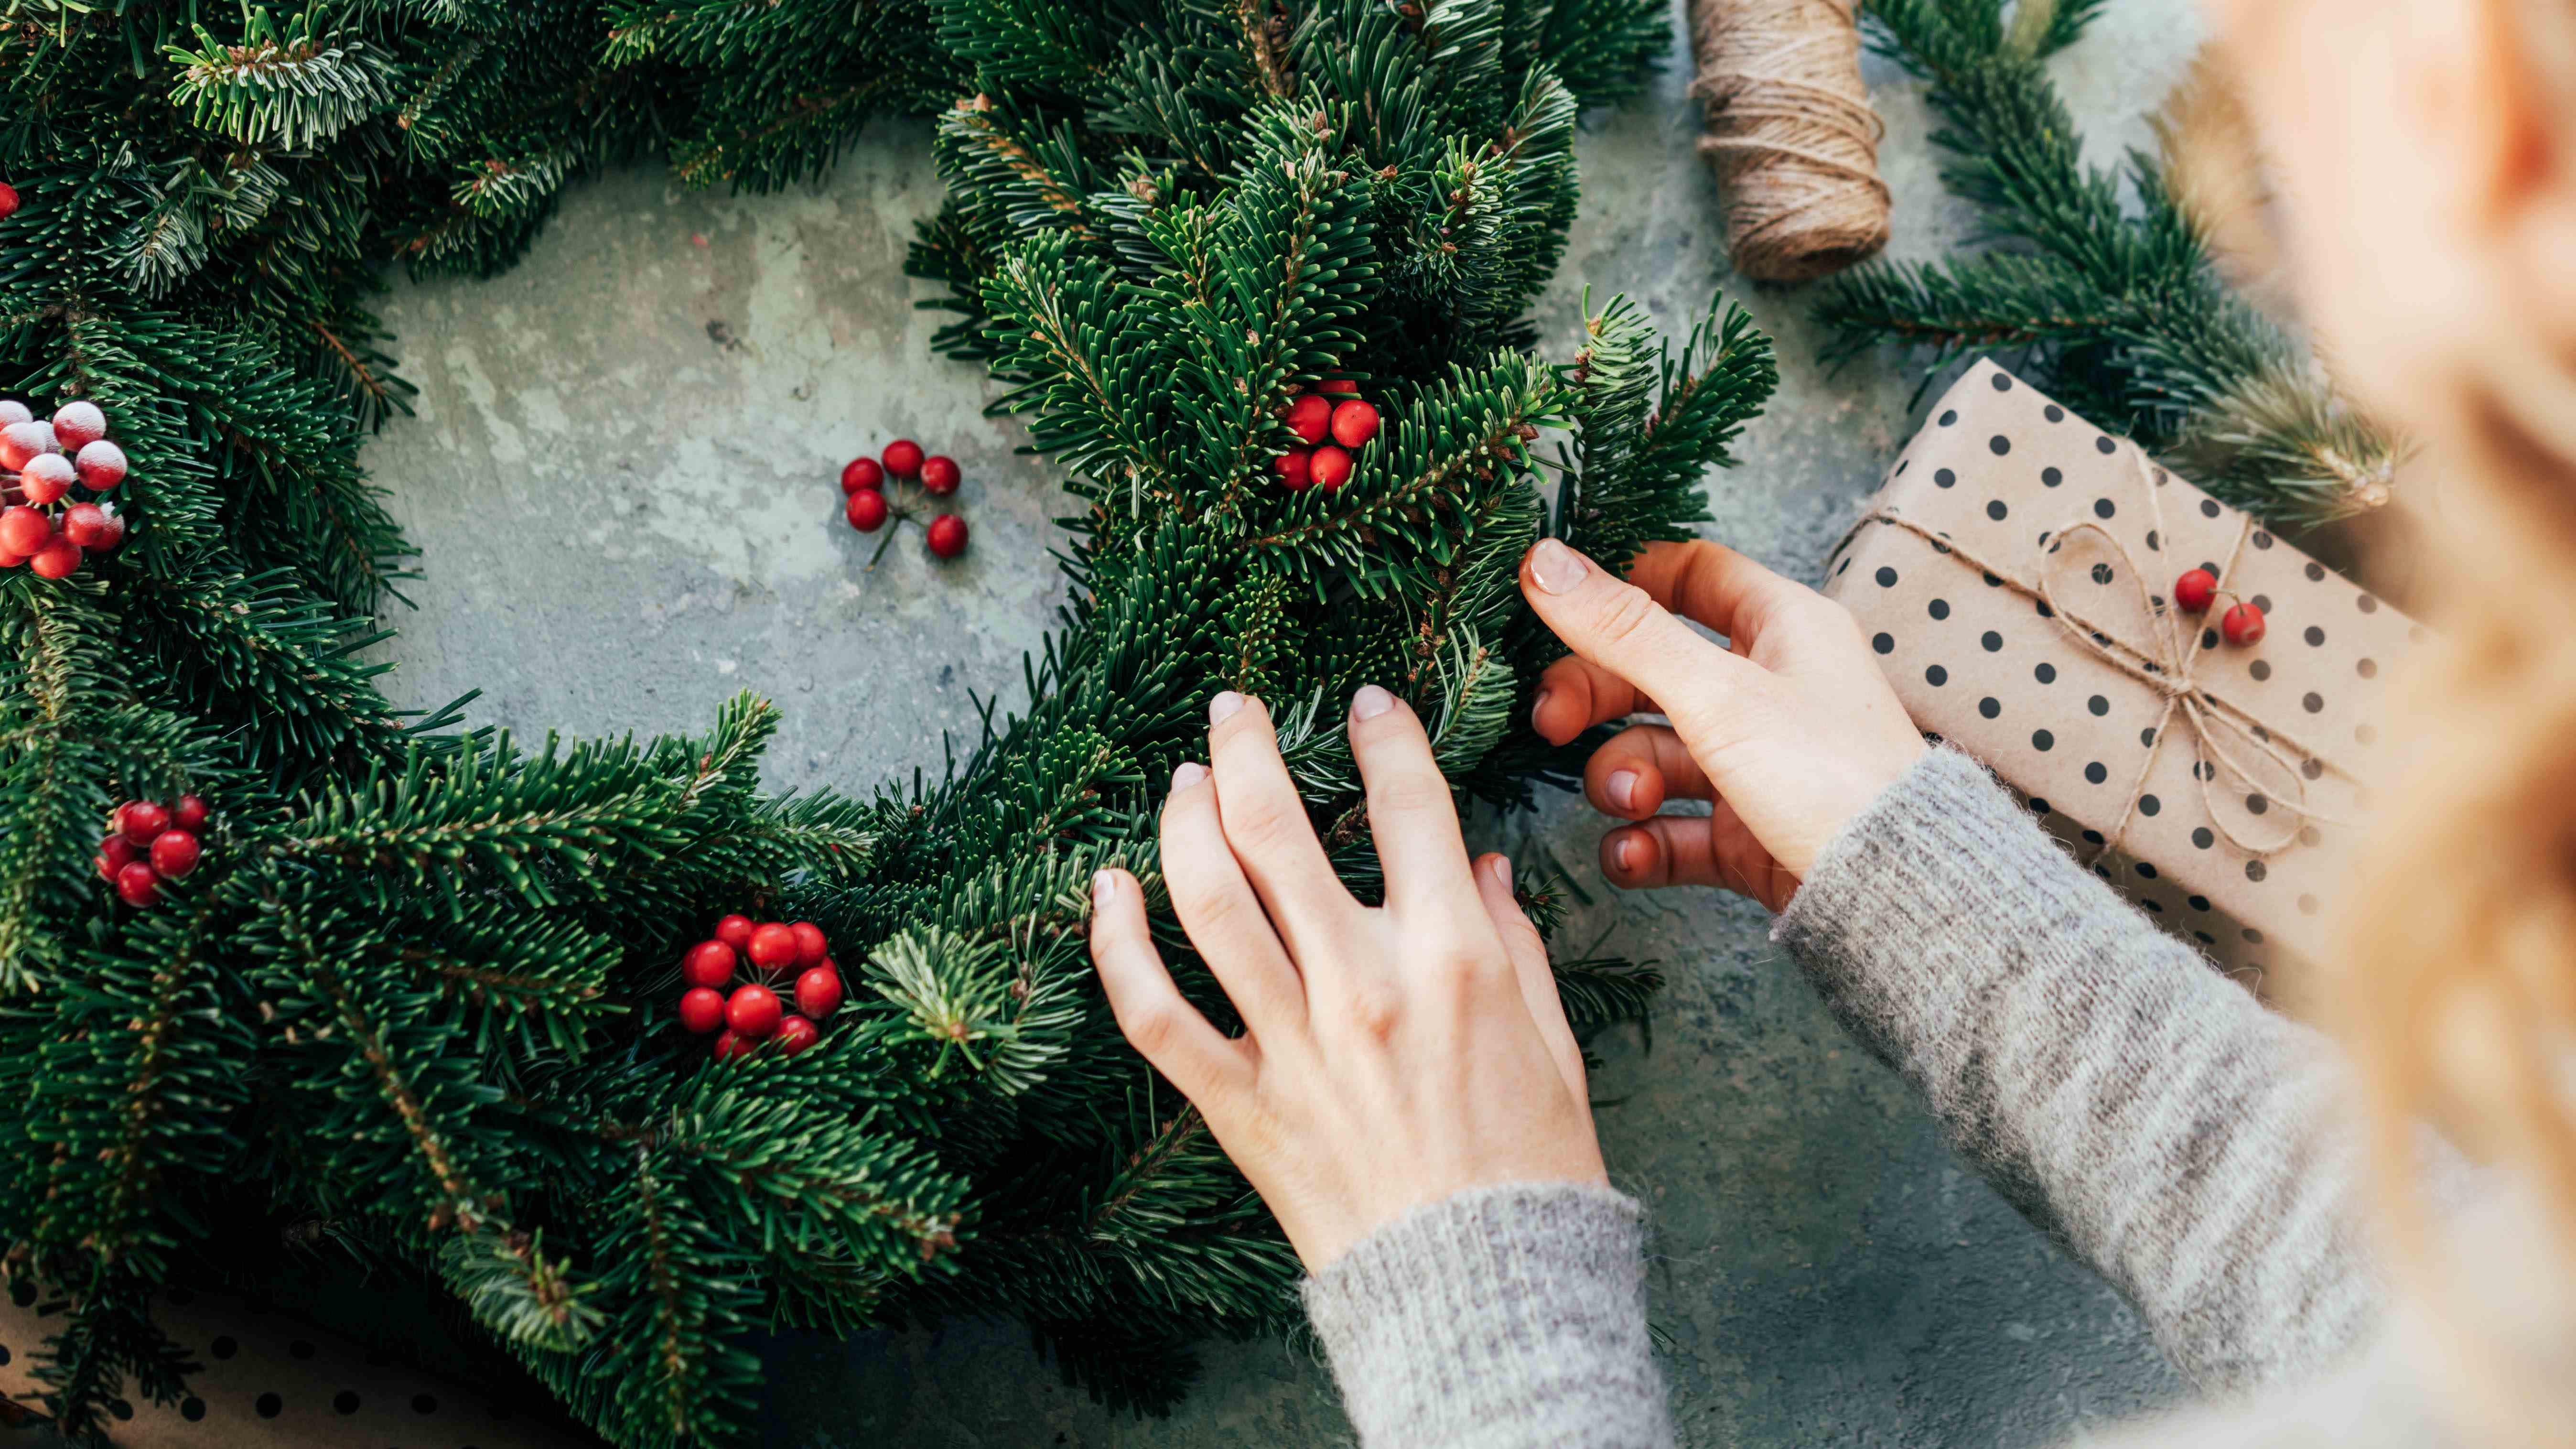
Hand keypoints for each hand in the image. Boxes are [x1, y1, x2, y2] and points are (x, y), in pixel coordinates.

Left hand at [1086, 686, 1603, 1271]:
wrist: (1483, 1287)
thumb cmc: (1532, 1165)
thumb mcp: (1550, 1038)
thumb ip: (1511, 938)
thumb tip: (1482, 861)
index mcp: (1451, 959)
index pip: (1409, 807)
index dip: (1384, 737)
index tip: (1365, 704)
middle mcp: (1363, 987)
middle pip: (1275, 831)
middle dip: (1246, 749)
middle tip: (1231, 709)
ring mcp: (1292, 1046)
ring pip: (1207, 903)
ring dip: (1183, 824)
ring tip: (1183, 780)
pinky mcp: (1239, 1105)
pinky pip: (1155, 1017)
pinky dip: (1117, 947)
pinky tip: (1107, 889)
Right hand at [1520, 537, 1926, 911]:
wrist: (1895, 894)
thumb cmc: (1829, 774)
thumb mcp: (1715, 691)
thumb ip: (1624, 630)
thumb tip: (1543, 560)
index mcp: (1782, 627)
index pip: (1691, 575)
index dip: (1624, 585)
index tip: (1563, 608)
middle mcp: (1770, 688)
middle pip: (1652, 671)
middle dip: (1596, 699)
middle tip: (1551, 723)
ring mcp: (1756, 763)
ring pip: (1655, 754)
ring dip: (1621, 778)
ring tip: (1630, 802)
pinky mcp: (1746, 832)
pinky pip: (1672, 827)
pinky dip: (1643, 841)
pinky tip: (1634, 852)